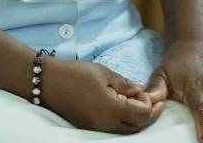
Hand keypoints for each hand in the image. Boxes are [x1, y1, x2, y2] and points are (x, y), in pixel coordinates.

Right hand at [45, 58, 162, 133]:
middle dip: (148, 115)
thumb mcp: (104, 73)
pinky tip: (123, 106)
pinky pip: (113, 129)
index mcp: (112, 109)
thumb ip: (125, 83)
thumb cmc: (76, 74)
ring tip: (139, 103)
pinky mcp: (90, 127)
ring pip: (126, 130)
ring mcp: (97, 128)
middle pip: (137, 127)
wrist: (47, 82)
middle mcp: (106, 124)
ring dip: (136, 119)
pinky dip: (123, 120)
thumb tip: (141, 89)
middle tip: (155, 102)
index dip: (149, 103)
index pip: (142, 114)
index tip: (146, 90)